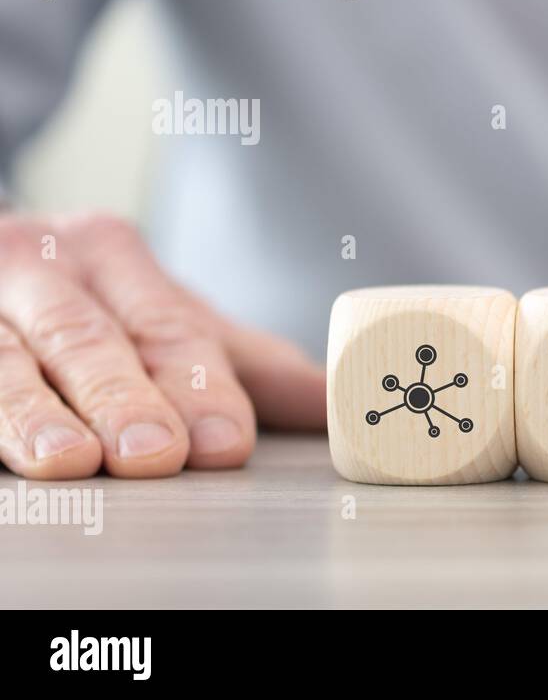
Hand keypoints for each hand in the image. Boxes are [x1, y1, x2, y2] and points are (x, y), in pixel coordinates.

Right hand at [0, 212, 324, 478]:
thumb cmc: (91, 302)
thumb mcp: (169, 320)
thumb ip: (250, 365)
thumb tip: (343, 400)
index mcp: (113, 255)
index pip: (166, 327)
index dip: (198, 388)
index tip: (225, 443)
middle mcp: (41, 266)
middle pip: (88, 339)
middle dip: (123, 399)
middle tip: (155, 455)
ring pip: (5, 358)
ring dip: (34, 413)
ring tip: (68, 462)